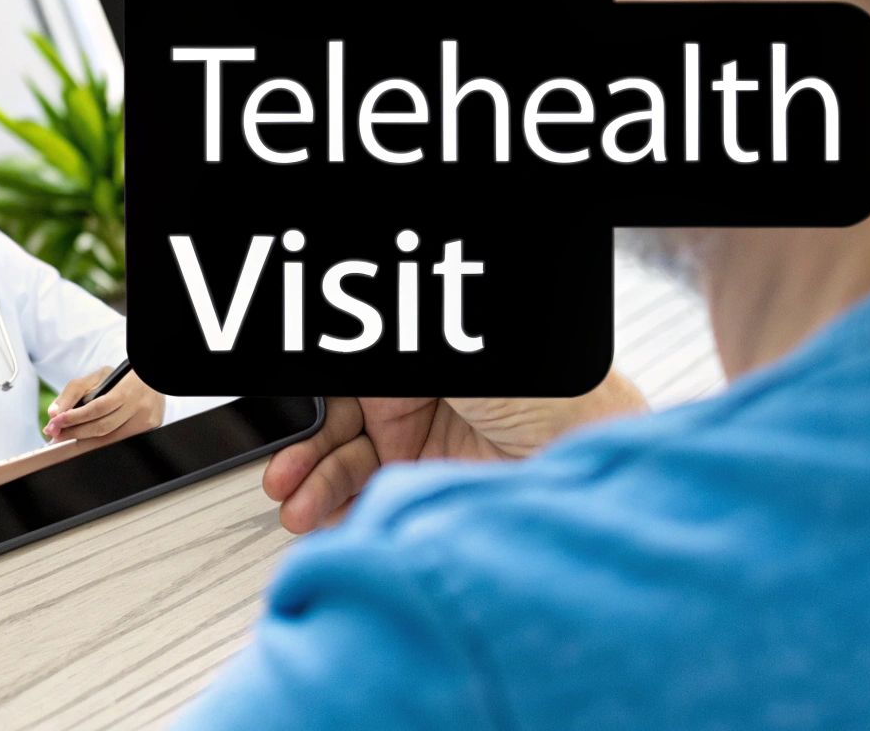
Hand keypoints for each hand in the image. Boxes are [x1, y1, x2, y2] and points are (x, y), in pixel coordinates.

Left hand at [44, 366, 163, 442]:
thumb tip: (53, 413)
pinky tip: (87, 441)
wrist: (150, 379)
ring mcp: (147, 421)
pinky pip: (119, 442)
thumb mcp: (98, 376)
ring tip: (66, 439)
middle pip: (102, 428)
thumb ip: (74, 391)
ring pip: (110, 440)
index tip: (54, 423)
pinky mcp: (150, 430)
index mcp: (126, 389)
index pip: (96, 408)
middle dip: (74, 433)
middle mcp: (139, 407)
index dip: (74, 418)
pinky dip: (100, 444)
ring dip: (84, 442)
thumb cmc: (121, 378)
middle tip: (55, 434)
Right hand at [263, 371, 647, 533]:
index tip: (283, 423)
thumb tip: (336, 365)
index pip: (342, 387)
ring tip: (298, 510)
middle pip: (338, 425)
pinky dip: (345, 511)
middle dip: (306, 454)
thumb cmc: (540, 387)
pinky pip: (374, 496)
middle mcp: (415, 396)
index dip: (310, 408)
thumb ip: (387, 349)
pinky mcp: (433, 483)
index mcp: (412, 362)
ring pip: (349, 464)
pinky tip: (327, 519)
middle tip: (282, 479)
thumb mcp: (447, 359)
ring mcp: (423, 441)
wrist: (586, 454)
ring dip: (317, 487)